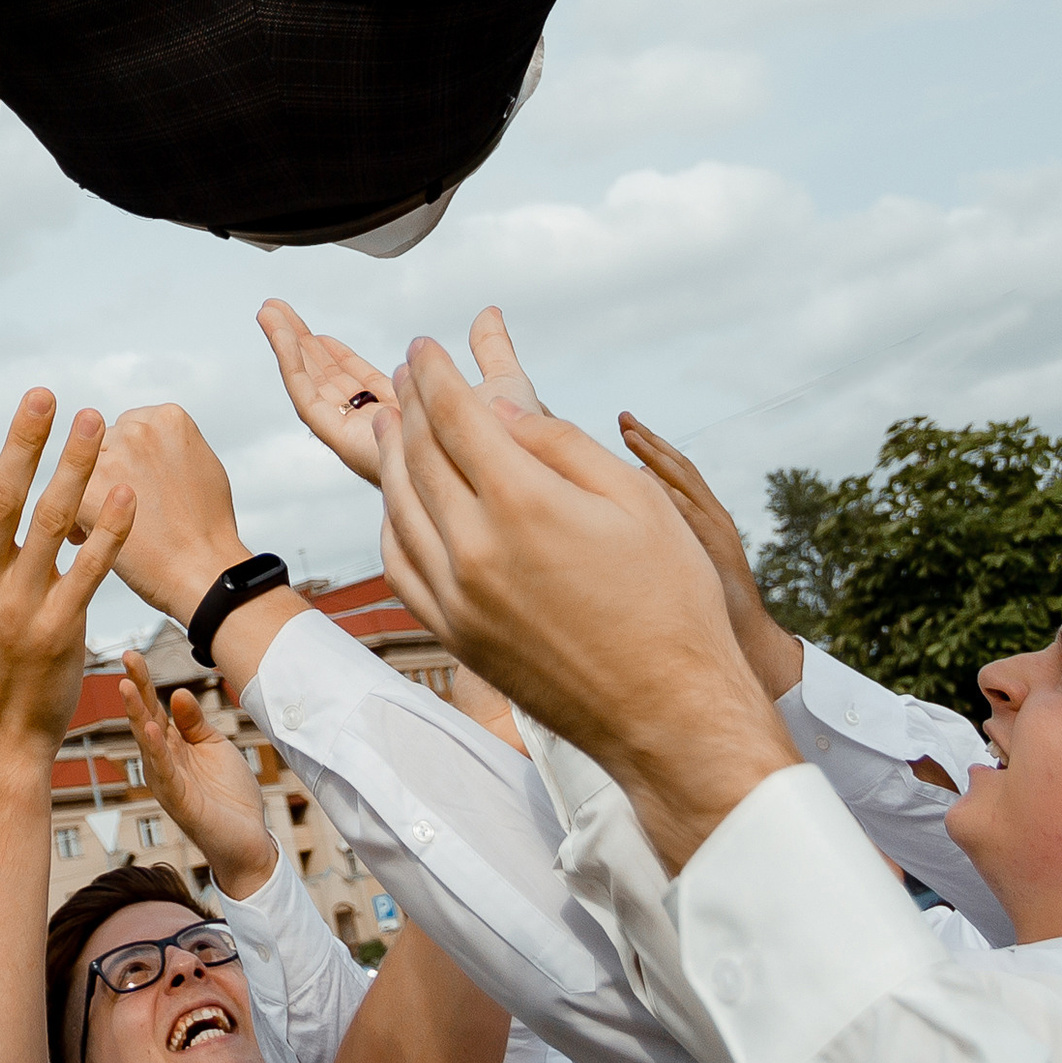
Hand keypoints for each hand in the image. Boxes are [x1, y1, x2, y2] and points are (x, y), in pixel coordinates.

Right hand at [0, 392, 132, 775]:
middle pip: (0, 500)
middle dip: (23, 442)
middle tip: (44, 394)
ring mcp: (17, 610)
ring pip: (48, 524)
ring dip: (73, 467)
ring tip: (94, 421)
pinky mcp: (59, 631)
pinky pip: (88, 570)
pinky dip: (108, 530)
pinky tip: (128, 493)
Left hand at [89, 404, 252, 622]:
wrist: (202, 570)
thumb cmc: (207, 527)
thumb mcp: (202, 463)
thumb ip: (169, 445)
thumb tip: (147, 445)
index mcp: (167, 418)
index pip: (128, 425)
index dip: (126, 457)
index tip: (132, 480)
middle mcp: (138, 430)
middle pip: (102, 443)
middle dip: (105, 472)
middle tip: (115, 504)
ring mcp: (112, 459)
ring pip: (81, 470)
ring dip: (86, 491)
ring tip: (98, 521)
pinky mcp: (88, 493)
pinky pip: (66, 498)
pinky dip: (73, 518)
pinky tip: (86, 536)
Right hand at [120, 649, 278, 895]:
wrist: (248, 839)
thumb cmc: (229, 794)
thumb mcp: (214, 747)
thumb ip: (195, 722)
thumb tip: (177, 692)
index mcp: (173, 746)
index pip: (154, 707)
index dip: (144, 681)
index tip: (132, 654)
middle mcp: (163, 761)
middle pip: (145, 717)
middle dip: (135, 688)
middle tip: (127, 656)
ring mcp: (168, 781)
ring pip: (148, 742)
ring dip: (136, 714)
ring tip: (126, 686)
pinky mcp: (179, 800)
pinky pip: (165, 771)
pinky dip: (156, 749)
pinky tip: (150, 728)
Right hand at [259, 299, 546, 490]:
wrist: (521, 469)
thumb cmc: (522, 444)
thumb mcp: (503, 384)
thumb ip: (491, 352)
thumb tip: (489, 313)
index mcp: (411, 421)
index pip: (361, 386)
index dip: (337, 358)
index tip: (316, 331)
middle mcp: (385, 436)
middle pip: (331, 388)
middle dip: (303, 349)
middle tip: (277, 312)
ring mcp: (368, 443)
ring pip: (316, 394)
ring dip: (289, 350)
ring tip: (268, 312)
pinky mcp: (357, 448)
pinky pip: (315, 409)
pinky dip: (294, 369)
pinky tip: (284, 338)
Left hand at [374, 341, 792, 873]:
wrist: (670, 716)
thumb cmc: (669, 599)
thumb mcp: (637, 498)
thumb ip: (561, 443)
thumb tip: (500, 410)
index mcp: (522, 504)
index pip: (455, 416)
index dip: (435, 374)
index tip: (423, 346)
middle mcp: (476, 549)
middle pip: (419, 455)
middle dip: (409, 405)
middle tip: (405, 374)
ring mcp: (459, 600)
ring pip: (399, 509)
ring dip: (391, 459)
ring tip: (395, 426)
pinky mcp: (457, 638)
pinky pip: (402, 566)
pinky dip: (393, 522)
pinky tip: (402, 504)